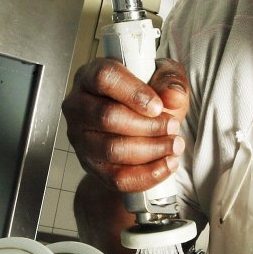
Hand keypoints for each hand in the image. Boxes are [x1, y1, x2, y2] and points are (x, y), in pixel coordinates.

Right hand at [62, 57, 188, 193]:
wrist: (139, 129)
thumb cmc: (146, 97)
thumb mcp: (163, 79)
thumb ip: (171, 81)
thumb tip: (173, 96)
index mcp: (90, 76)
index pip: (103, 78)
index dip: (133, 93)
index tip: (158, 106)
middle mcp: (77, 106)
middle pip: (107, 117)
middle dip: (148, 125)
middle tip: (173, 126)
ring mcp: (80, 138)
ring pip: (112, 149)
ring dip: (151, 150)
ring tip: (175, 145)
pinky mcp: (90, 165)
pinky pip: (117, 178)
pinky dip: (147, 174)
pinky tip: (167, 164)